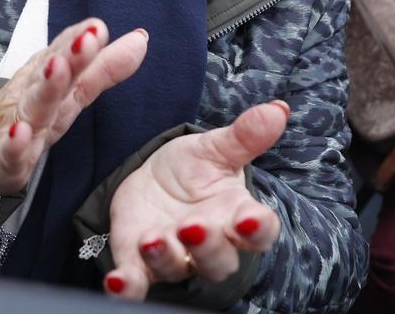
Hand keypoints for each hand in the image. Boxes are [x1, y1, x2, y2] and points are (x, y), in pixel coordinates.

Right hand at [0, 20, 146, 195]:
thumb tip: (140, 38)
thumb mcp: (70, 93)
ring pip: (32, 106)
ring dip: (46, 86)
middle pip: (51, 74)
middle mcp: (32, 95)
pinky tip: (20, 133)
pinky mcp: (4, 160)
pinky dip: (13, 143)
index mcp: (50, 77)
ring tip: (58, 68)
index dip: (80, 39)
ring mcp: (16, 125)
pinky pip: (8, 152)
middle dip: (69, 55)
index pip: (64, 52)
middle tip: (87, 39)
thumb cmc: (30, 116)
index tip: (98, 26)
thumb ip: (105, 67)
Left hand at [103, 102, 288, 299]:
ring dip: (166, 257)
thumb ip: (245, 135)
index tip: (249, 219)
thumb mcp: (216, 147)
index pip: (258, 231)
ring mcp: (175, 256)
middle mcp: (209, 244)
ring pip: (176, 268)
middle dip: (207, 246)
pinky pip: (137, 282)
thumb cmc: (195, 169)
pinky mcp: (139, 262)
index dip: (257, 229)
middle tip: (193, 226)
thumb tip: (277, 109)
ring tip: (152, 238)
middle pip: (218, 260)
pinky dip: (128, 286)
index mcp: (236, 215)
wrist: (155, 180)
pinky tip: (116, 282)